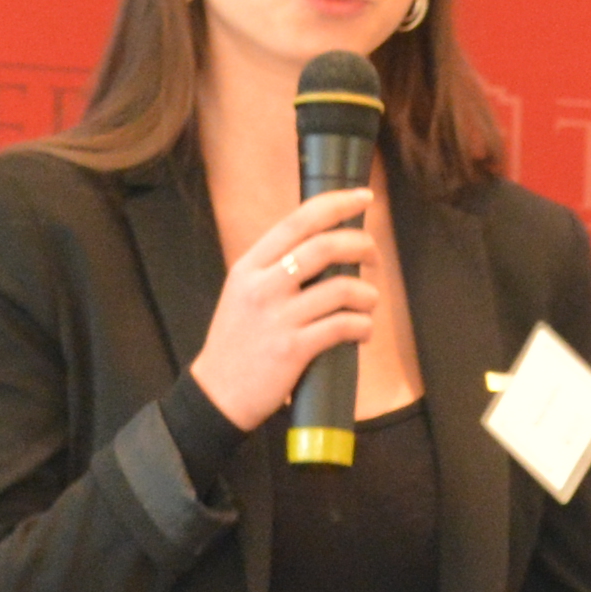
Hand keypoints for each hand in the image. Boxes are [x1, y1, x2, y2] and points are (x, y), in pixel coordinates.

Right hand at [189, 186, 384, 430]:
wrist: (217, 394)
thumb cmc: (237, 342)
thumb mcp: (244, 293)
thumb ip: (276, 268)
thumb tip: (324, 245)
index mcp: (249, 266)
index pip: (298, 221)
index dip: (336, 204)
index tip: (364, 197)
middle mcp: (261, 286)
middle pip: (323, 247)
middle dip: (361, 246)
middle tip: (373, 257)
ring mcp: (277, 318)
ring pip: (341, 289)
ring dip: (367, 295)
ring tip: (368, 303)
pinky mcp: (293, 349)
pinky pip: (342, 327)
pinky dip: (362, 326)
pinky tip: (363, 331)